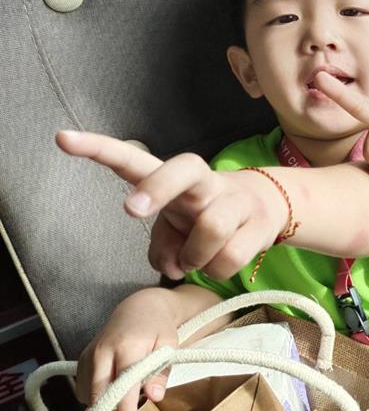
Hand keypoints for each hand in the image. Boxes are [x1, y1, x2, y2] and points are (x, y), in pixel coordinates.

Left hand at [56, 130, 285, 279]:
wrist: (264, 209)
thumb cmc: (204, 218)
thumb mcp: (173, 232)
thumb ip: (163, 249)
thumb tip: (173, 267)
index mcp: (173, 178)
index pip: (134, 159)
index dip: (99, 149)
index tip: (62, 139)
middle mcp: (204, 181)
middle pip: (183, 171)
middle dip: (156, 188)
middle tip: (132, 210)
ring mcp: (235, 199)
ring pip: (210, 229)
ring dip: (196, 257)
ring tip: (195, 262)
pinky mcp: (258, 222)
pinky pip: (229, 257)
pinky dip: (216, 271)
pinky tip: (217, 265)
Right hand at [75, 288, 178, 410]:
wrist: (138, 308)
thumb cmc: (157, 328)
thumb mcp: (169, 345)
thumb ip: (161, 371)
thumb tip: (155, 396)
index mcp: (128, 345)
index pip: (124, 379)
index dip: (124, 404)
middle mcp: (102, 351)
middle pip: (99, 390)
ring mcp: (89, 355)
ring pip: (88, 393)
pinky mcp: (82, 360)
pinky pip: (83, 388)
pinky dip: (93, 402)